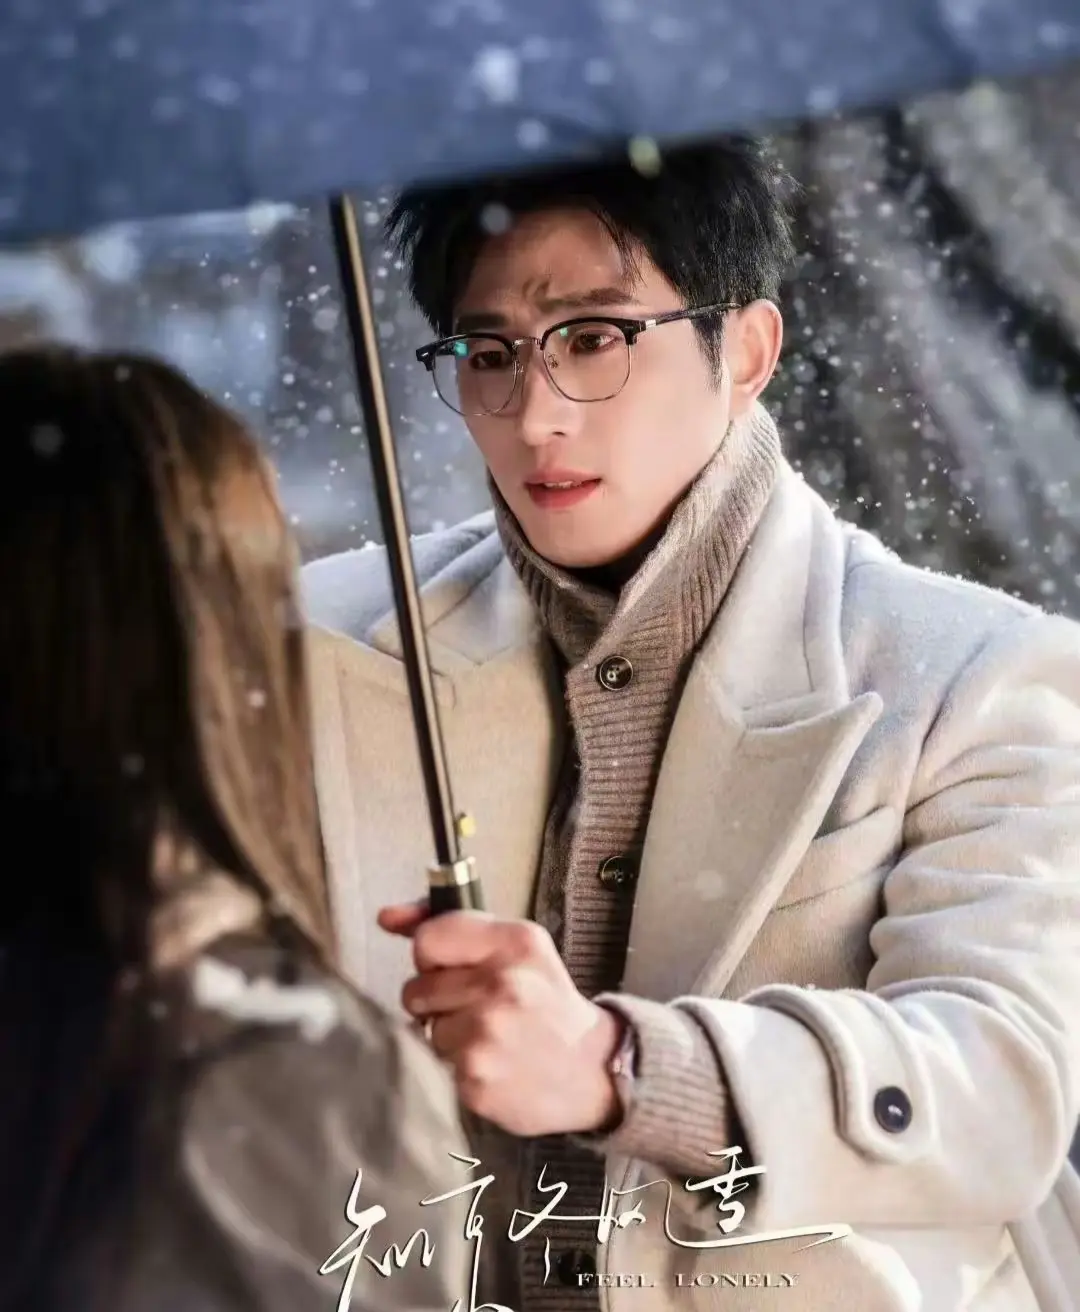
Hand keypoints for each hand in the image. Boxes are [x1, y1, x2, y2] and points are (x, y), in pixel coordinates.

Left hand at [378, 901, 625, 1136]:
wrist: (591, 1070)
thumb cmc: (545, 1004)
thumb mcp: (516, 950)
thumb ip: (451, 928)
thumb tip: (386, 916)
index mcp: (515, 942)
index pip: (427, 939)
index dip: (431, 958)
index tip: (452, 971)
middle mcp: (502, 984)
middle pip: (417, 988)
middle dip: (437, 1001)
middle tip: (478, 1009)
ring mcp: (488, 1033)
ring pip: (424, 1028)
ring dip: (446, 1036)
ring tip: (488, 1038)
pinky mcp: (476, 1076)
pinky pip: (435, 1062)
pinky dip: (456, 1065)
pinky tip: (490, 1063)